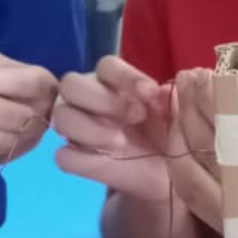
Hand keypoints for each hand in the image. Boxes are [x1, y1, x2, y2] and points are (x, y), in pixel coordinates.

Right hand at [53, 55, 173, 202]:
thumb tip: (163, 91)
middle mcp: (87, 98)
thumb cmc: (166, 131)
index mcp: (110, 80)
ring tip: (120, 142)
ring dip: (90, 128)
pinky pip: (64, 156)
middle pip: (70, 84)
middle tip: (136, 116)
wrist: (167, 171)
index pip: (106, 66)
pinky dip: (83, 158)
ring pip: (61, 117)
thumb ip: (170, 100)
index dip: (126, 77)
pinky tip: (107, 160)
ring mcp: (76, 128)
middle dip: (102, 99)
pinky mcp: (74, 158)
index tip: (151, 93)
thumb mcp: (176, 115)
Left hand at [168, 69, 237, 237]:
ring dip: (179, 131)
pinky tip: (179, 131)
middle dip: (192, 108)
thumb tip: (216, 87)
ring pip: (191, 173)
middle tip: (186, 78)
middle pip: (211, 149)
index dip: (214, 100)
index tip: (203, 73)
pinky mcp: (224, 227)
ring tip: (180, 99)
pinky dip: (179, 158)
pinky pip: (189, 191)